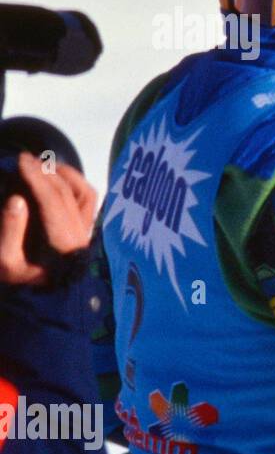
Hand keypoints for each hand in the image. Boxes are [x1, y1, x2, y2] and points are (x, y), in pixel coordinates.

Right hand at [0, 153, 96, 285]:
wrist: (41, 294)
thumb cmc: (20, 276)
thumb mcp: (6, 262)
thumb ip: (10, 231)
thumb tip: (17, 199)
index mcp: (63, 247)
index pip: (54, 203)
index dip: (38, 178)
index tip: (21, 160)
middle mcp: (81, 237)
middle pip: (67, 195)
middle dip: (44, 172)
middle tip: (23, 158)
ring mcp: (87, 231)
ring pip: (83, 193)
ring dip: (63, 174)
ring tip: (38, 164)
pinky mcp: (87, 228)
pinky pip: (88, 198)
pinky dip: (74, 181)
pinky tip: (55, 173)